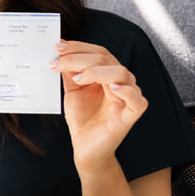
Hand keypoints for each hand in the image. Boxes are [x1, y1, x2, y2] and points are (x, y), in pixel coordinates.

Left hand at [51, 40, 147, 174]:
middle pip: (105, 59)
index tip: (58, 46)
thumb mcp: (72, 90)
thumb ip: (69, 71)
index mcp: (108, 73)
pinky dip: (126, 91)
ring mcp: (128, 97)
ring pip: (120, 73)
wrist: (85, 148)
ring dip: (96, 71)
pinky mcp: (131, 115)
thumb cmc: (82, 119)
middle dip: (79, 58)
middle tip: (58, 62)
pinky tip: (111, 88)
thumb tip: (60, 50)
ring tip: (77, 78)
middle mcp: (121, 81)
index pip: (98, 52)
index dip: (78, 47)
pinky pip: (136, 100)